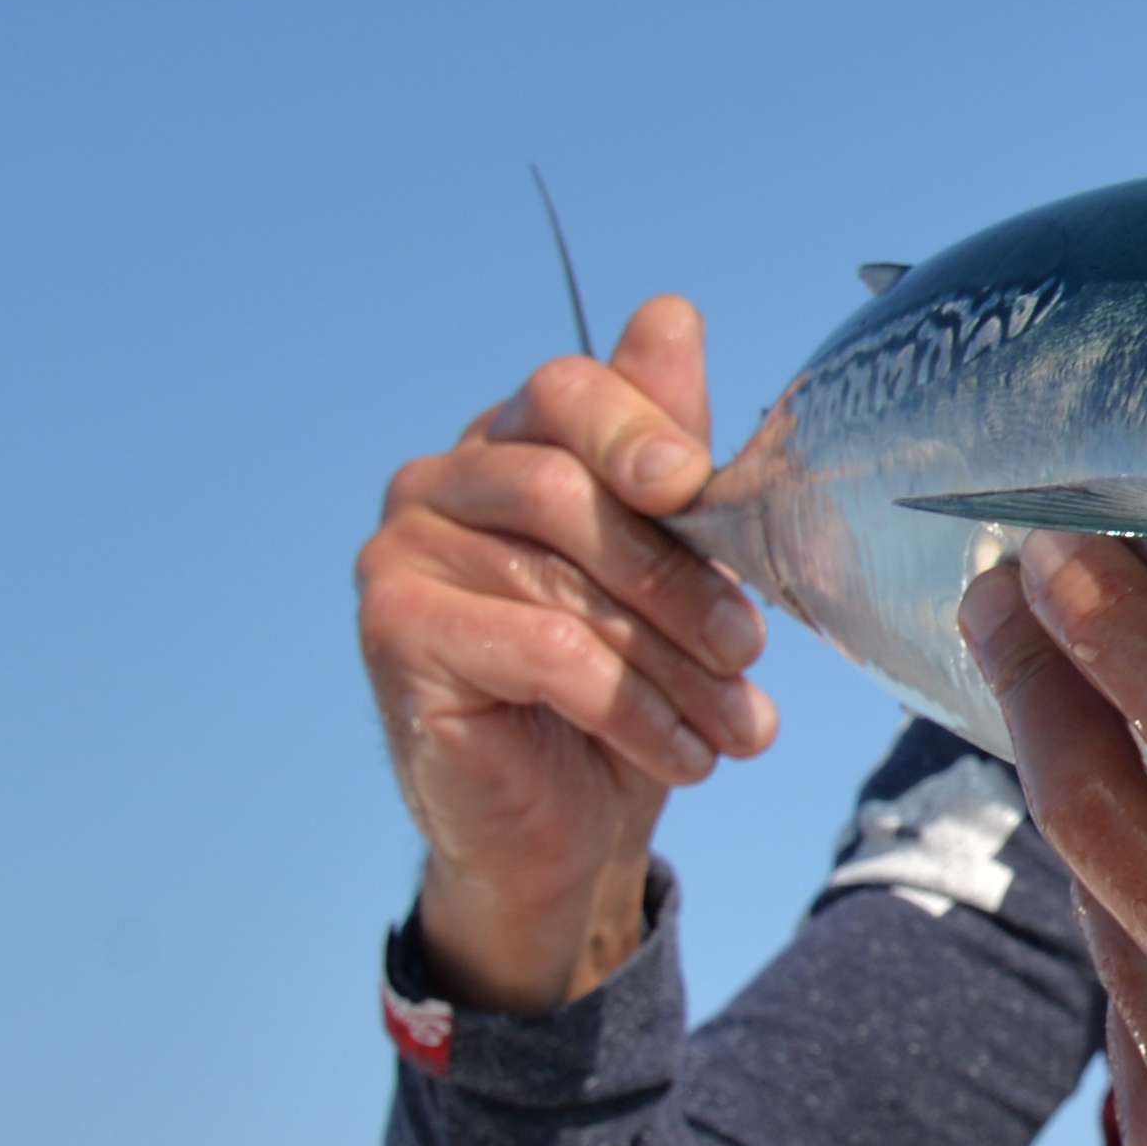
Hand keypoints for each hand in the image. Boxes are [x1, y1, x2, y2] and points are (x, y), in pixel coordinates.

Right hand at [355, 296, 779, 1012]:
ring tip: (740, 724)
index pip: (570, 391)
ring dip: (673, 660)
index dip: (636, 425)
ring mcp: (403, 552)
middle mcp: (444, 482)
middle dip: (680, 576)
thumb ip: (665, 455)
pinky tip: (685, 756)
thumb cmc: (621, 682)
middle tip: (751, 647)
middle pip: (569, 488)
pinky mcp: (395, 632)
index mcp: (514, 442)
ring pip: (565, 581)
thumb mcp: (670, 568)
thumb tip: (671, 318)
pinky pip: (540, 651)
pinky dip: (631, 708)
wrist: (563, 826)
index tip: (693, 483)